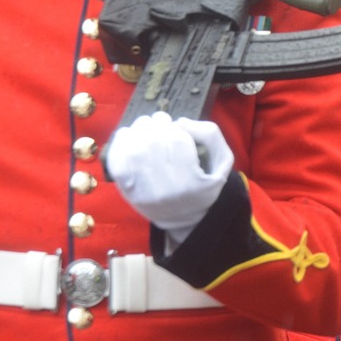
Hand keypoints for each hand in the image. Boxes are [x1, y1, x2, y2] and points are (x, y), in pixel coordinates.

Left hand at [105, 112, 232, 243]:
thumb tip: (180, 122)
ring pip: (135, 149)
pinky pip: (117, 161)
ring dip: (139, 129)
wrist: (183, 219)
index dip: (176, 127)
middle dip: (157, 124)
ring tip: (147, 127)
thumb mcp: (222, 162)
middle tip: (161, 121)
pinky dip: (120, 142)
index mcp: (192, 184)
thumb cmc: (204, 185)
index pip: (179, 141)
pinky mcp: (127, 191)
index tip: (177, 126)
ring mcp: (143, 192)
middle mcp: (166, 191)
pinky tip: (130, 136)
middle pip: (155, 142)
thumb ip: (210, 135)